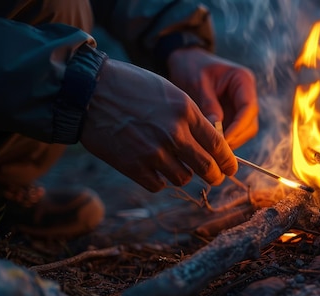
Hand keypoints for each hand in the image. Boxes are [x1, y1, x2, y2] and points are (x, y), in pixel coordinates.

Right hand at [81, 59, 237, 191]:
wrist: (87, 90)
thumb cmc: (130, 86)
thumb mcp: (168, 91)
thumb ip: (190, 117)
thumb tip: (208, 144)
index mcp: (186, 111)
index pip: (218, 145)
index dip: (228, 161)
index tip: (231, 168)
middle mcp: (173, 133)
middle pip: (207, 168)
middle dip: (215, 175)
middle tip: (215, 177)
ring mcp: (153, 152)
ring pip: (183, 178)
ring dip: (182, 174)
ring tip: (174, 164)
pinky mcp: (133, 166)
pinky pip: (157, 184)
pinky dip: (158, 180)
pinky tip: (153, 169)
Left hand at [167, 47, 257, 149]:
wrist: (184, 60)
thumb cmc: (190, 66)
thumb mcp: (197, 83)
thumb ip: (209, 105)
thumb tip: (216, 133)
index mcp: (243, 80)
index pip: (248, 108)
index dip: (238, 127)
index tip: (223, 141)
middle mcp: (246, 94)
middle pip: (250, 124)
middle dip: (235, 138)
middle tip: (215, 150)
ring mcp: (240, 106)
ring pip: (243, 132)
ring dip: (230, 142)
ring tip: (210, 150)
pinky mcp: (231, 115)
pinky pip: (232, 132)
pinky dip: (223, 141)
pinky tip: (209, 147)